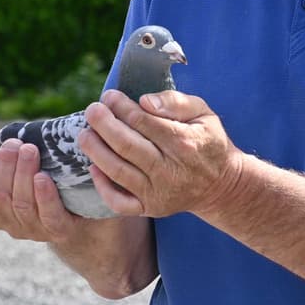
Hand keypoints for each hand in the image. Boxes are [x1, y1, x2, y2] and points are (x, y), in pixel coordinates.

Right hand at [0, 140, 86, 241]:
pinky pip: (48, 215)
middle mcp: (10, 224)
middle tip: (18, 145)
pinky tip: (43, 176)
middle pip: (0, 197)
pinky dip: (43, 194)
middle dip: (6, 166)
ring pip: (21, 204)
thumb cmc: (39, 177)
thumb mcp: (10, 164)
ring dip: (24, 173)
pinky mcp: (59, 229)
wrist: (81, 202)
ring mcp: (34, 229)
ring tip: (31, 150)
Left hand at [82, 89, 247, 217]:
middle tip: (92, 110)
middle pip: (126, 145)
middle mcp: (170, 170)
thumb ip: (176, 102)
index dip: (121, 106)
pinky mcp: (150, 208)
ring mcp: (158, 192)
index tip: (109, 96)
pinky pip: (119, 202)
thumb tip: (144, 102)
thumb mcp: (204, 113)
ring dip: (95, 150)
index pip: (143, 122)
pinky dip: (102, 186)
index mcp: (184, 142)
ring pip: (117, 171)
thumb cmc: (207, 142)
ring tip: (84, 134)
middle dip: (103, 124)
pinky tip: (94, 166)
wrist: (220, 185)